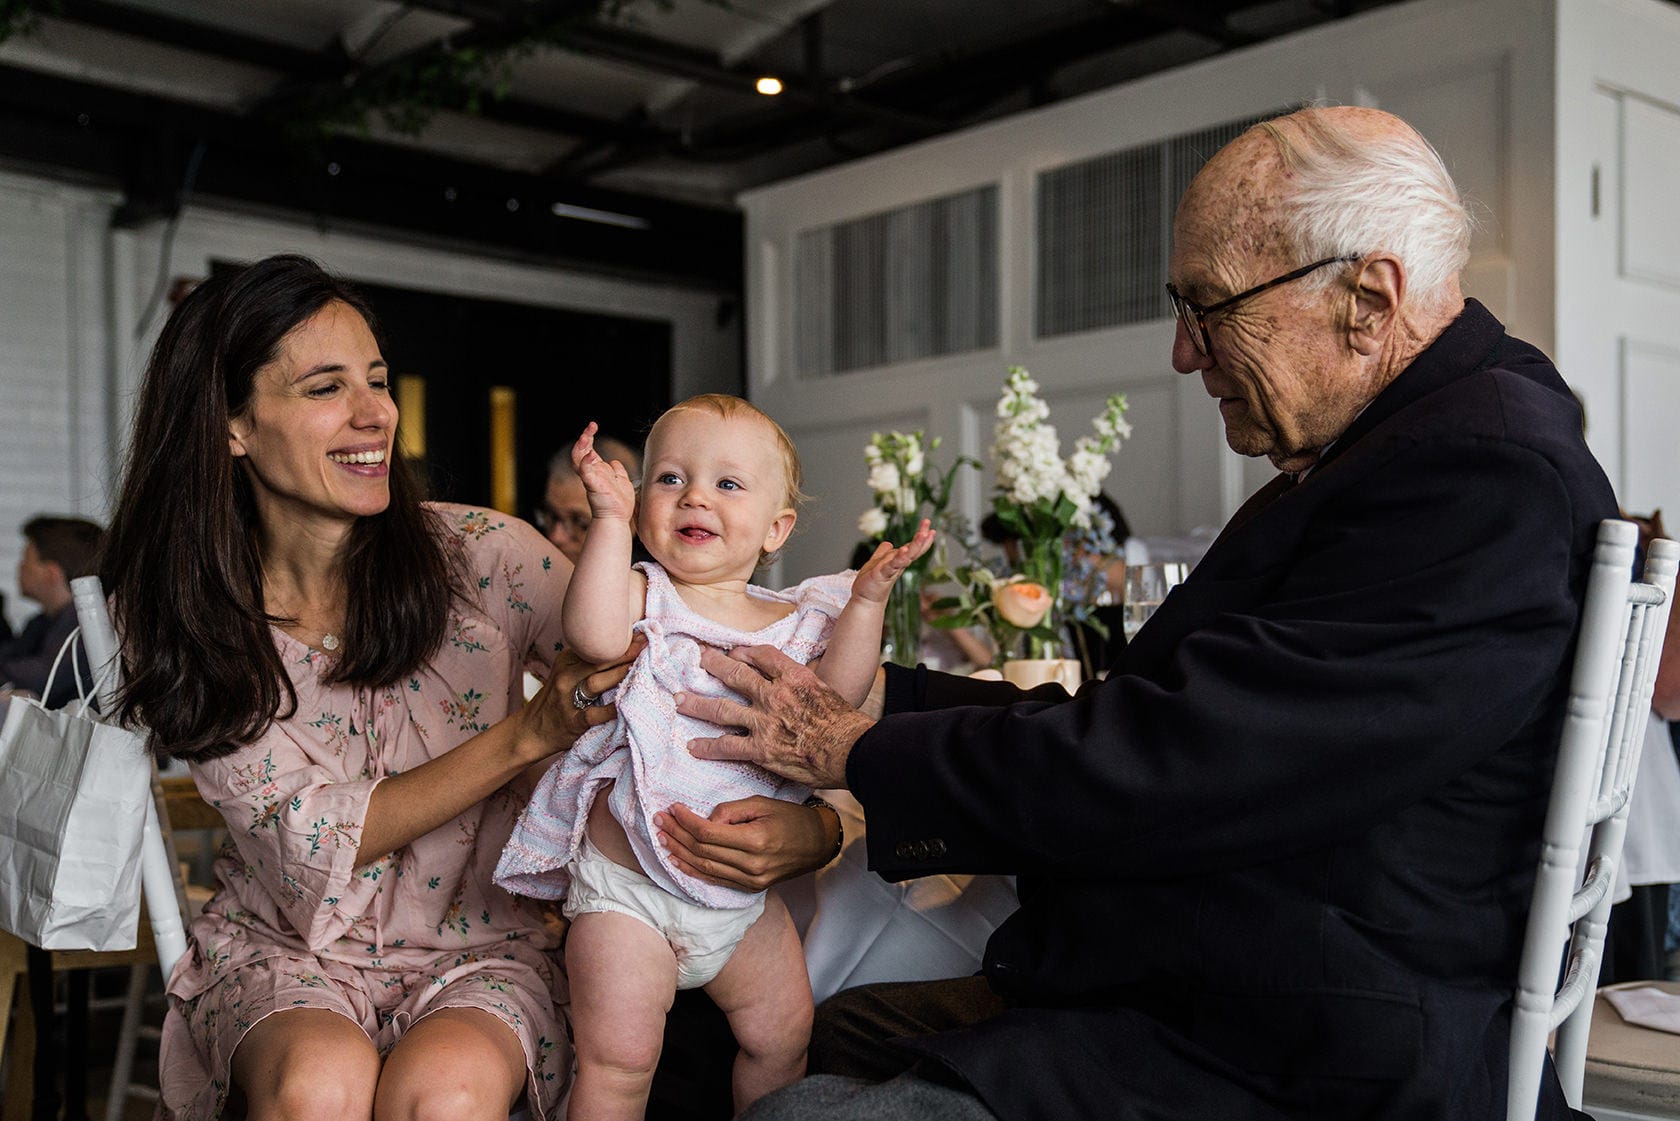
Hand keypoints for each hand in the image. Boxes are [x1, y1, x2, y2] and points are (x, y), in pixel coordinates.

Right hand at [518, 636, 642, 762]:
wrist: (532, 730)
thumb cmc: (557, 700)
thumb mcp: (566, 674)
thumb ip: (588, 663)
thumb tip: (624, 649)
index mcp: (567, 662)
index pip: (595, 646)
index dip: (620, 640)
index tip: (643, 632)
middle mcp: (566, 677)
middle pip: (598, 660)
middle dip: (625, 651)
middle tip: (648, 643)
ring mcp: (567, 699)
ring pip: (596, 682)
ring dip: (620, 674)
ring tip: (642, 667)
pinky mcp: (572, 722)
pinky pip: (594, 714)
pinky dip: (611, 710)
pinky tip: (626, 704)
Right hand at [572, 421, 635, 522]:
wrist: (617, 518)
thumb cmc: (619, 503)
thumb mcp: (622, 481)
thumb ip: (617, 471)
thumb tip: (614, 461)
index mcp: (597, 470)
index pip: (588, 449)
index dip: (589, 437)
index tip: (593, 426)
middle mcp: (591, 473)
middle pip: (580, 451)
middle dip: (584, 438)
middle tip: (591, 427)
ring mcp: (591, 479)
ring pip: (578, 459)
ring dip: (581, 447)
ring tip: (586, 436)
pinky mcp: (593, 486)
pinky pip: (585, 472)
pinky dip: (586, 463)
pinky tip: (590, 456)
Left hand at [654, 796, 836, 890]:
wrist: (817, 844)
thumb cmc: (791, 818)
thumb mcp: (763, 803)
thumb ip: (731, 810)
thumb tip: (706, 819)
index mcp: (755, 840)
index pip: (708, 833)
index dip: (686, 821)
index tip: (673, 808)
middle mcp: (751, 865)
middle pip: (702, 851)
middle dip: (676, 834)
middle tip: (659, 820)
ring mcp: (750, 880)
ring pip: (704, 868)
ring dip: (679, 852)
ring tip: (661, 838)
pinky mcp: (749, 888)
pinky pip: (715, 880)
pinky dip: (692, 871)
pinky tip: (676, 860)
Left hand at [676, 645, 872, 787]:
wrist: (851, 750)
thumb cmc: (846, 724)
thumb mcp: (827, 690)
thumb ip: (805, 686)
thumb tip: (797, 689)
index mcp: (794, 676)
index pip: (762, 655)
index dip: (745, 652)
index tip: (735, 652)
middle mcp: (774, 694)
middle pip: (735, 674)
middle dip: (713, 665)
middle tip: (698, 658)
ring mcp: (764, 721)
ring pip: (721, 709)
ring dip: (697, 704)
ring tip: (679, 699)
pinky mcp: (760, 748)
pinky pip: (727, 746)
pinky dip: (708, 747)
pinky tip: (693, 747)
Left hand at [850, 519, 935, 604]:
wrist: (864, 599)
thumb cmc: (871, 583)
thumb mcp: (877, 562)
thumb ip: (883, 553)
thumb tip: (888, 544)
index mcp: (898, 561)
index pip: (913, 548)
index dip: (923, 540)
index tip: (931, 528)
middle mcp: (898, 565)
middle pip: (913, 550)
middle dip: (922, 538)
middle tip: (928, 523)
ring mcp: (891, 570)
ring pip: (906, 557)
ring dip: (914, 546)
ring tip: (922, 534)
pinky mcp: (882, 574)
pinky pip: (891, 565)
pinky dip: (898, 558)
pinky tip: (903, 550)